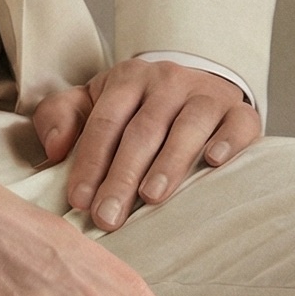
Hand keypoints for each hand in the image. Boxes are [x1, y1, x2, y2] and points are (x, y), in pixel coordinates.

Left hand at [33, 59, 261, 232]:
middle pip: (142, 130)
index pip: (105, 122)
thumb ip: (61, 116)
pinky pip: (237, 123)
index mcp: (128, 79)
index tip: (78, 201)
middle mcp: (167, 81)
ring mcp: (206, 94)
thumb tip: (54, 148)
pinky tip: (215, 163)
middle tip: (108, 217)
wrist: (195, 82)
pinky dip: (228, 141)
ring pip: (188, 126)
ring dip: (169, 162)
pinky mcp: (240, 111)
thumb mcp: (94, 101)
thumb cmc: (136, 105)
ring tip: (151, 197)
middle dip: (122, 176)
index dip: (89, 161)